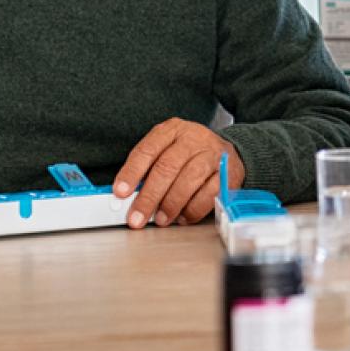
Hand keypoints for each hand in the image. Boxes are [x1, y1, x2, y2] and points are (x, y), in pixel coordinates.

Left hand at [112, 119, 243, 227]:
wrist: (227, 153)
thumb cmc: (189, 156)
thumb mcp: (167, 151)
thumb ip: (148, 170)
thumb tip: (127, 197)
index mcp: (172, 130)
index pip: (147, 150)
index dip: (132, 172)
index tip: (120, 193)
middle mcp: (193, 138)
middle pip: (167, 167)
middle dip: (149, 196)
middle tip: (137, 217)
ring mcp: (213, 154)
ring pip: (189, 179)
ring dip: (171, 204)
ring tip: (161, 219)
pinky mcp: (229, 172)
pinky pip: (210, 193)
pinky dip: (193, 209)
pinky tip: (183, 216)